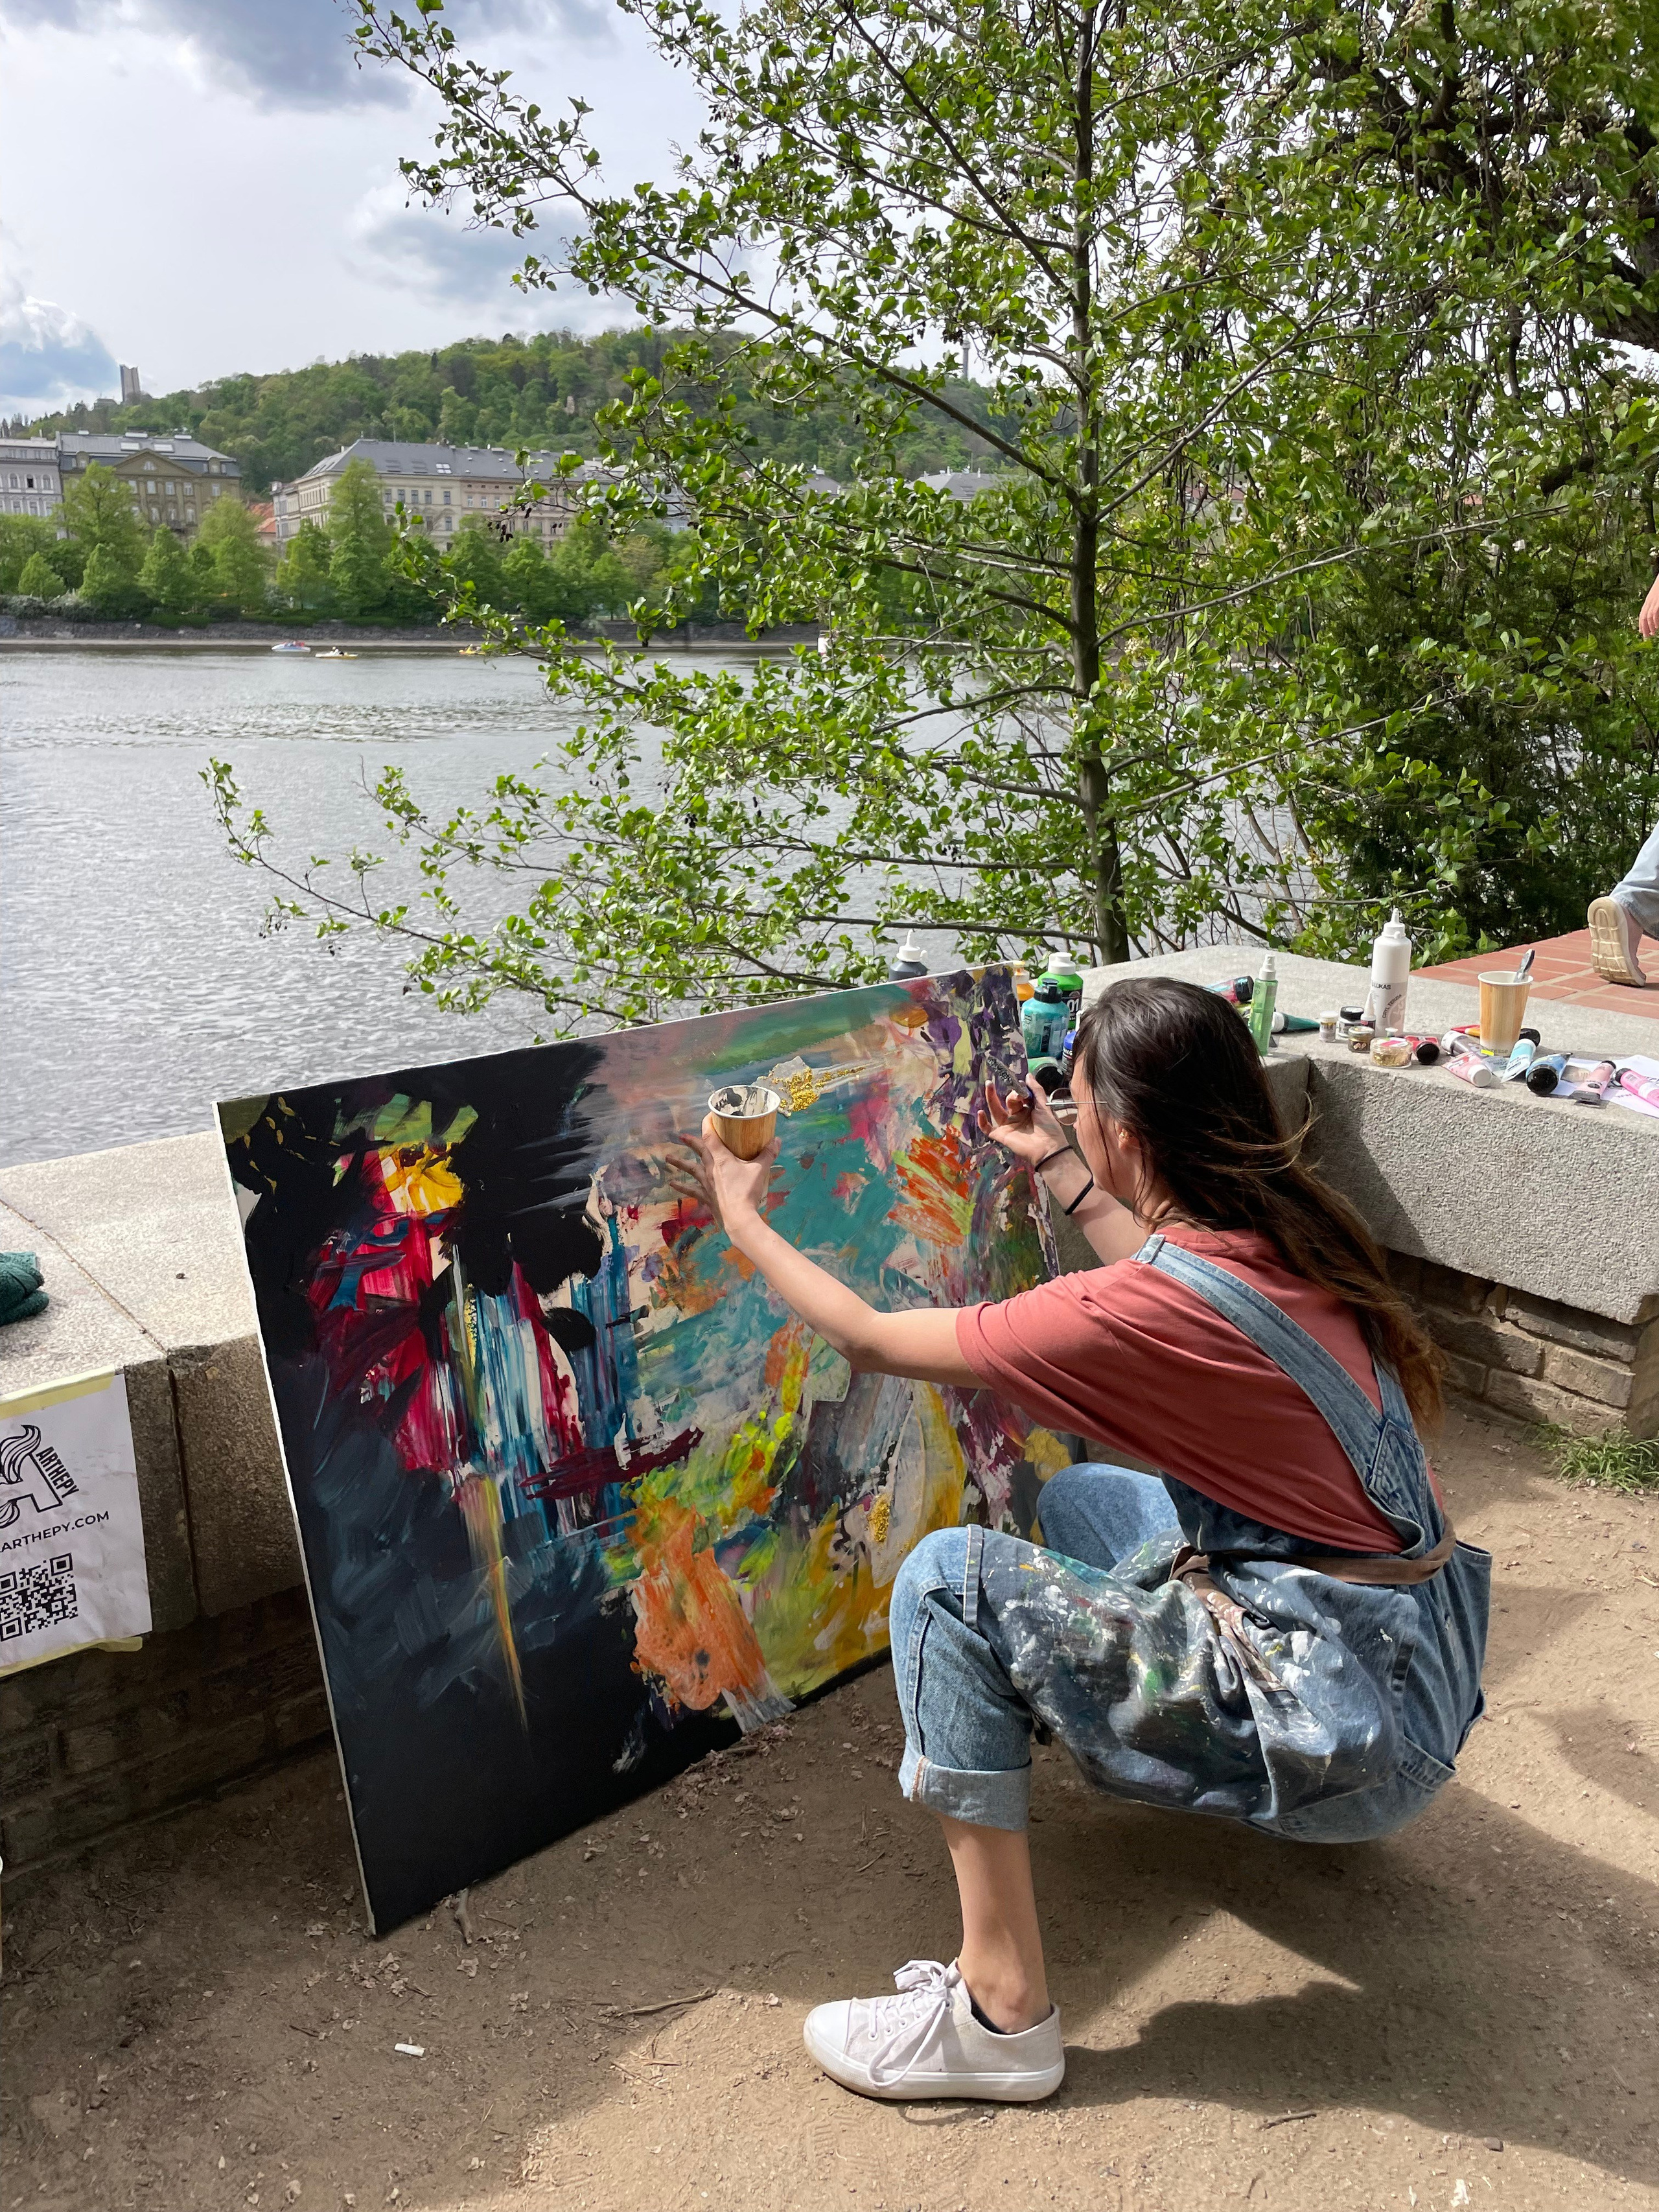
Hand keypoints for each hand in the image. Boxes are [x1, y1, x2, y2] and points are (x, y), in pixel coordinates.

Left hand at [666, 1119, 779, 1235]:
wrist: (738, 1217)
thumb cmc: (747, 1191)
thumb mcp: (760, 1170)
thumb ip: (768, 1154)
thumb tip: (777, 1140)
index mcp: (721, 1158)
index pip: (711, 1136)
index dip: (708, 1124)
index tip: (708, 1116)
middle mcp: (710, 1168)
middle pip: (698, 1151)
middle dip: (691, 1142)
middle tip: (681, 1136)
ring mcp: (706, 1183)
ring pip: (690, 1169)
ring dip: (679, 1163)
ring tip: (667, 1158)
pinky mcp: (705, 1196)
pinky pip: (691, 1189)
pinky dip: (682, 1186)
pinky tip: (672, 1183)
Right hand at [978, 1077, 1071, 1167]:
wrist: (1048, 1148)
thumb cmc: (1048, 1127)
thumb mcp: (1044, 1106)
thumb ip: (1036, 1090)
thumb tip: (1027, 1075)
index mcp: (1027, 1109)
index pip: (1018, 1096)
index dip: (1018, 1090)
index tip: (1021, 1088)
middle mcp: (1017, 1116)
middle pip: (1007, 1101)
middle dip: (1005, 1092)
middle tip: (998, 1080)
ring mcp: (1008, 1126)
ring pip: (996, 1110)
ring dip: (991, 1098)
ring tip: (989, 1085)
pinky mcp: (1001, 1135)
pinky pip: (988, 1128)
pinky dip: (982, 1121)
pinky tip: (981, 1112)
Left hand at [1640, 573, 1658, 639]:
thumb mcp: (1656, 597)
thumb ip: (1654, 605)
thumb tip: (1654, 615)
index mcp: (1648, 601)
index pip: (1642, 615)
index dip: (1641, 624)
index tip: (1642, 632)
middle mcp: (1649, 602)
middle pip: (1643, 617)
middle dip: (1644, 628)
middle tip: (1646, 636)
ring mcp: (1653, 601)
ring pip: (1648, 617)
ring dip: (1649, 626)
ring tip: (1652, 634)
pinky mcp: (1658, 602)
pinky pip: (1654, 613)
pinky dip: (1654, 620)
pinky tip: (1656, 626)